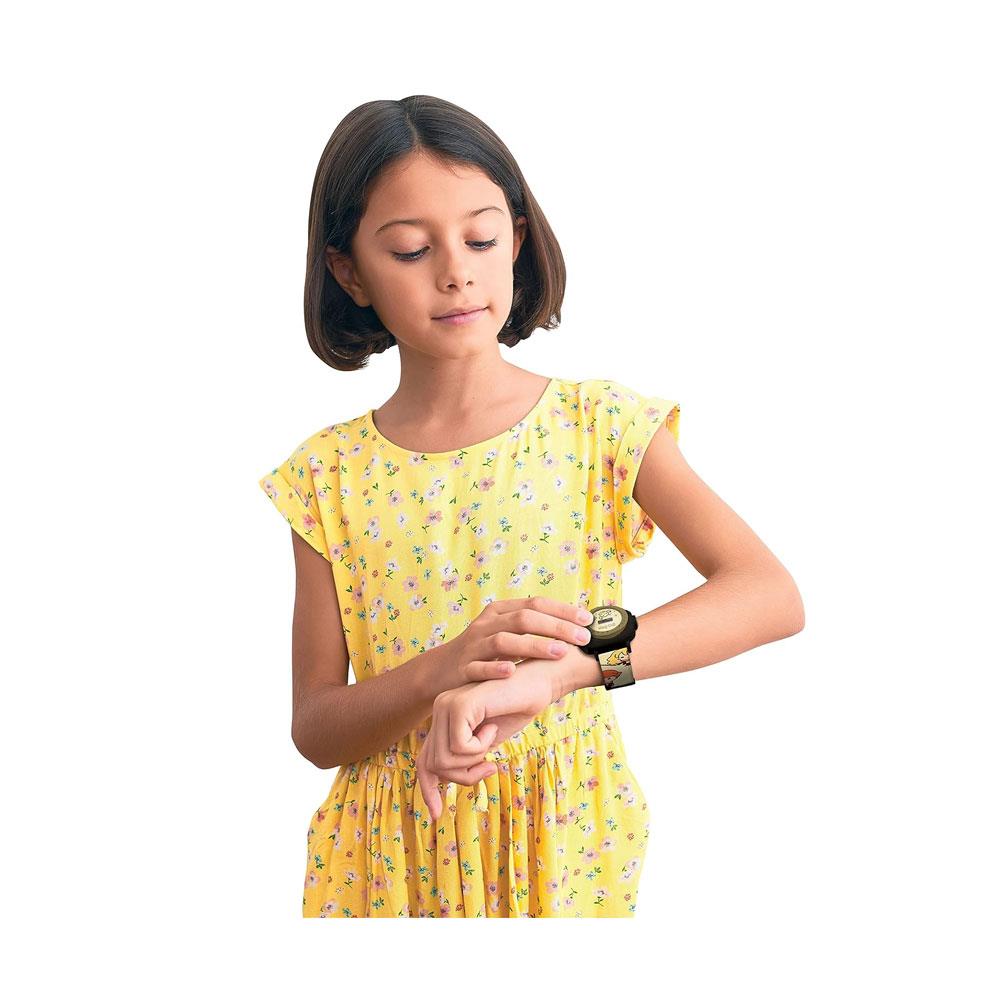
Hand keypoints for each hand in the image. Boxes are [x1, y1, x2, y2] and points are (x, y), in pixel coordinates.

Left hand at [416, 657, 557, 821]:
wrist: (538, 684)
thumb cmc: (516, 710)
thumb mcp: (485, 741)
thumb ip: (465, 757)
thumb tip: (443, 781)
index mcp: (444, 718)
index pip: (424, 761)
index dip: (428, 789)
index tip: (437, 814)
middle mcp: (439, 709)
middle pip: (434, 765)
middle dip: (463, 776)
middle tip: (489, 768)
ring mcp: (446, 705)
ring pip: (445, 760)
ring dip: (474, 761)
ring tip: (492, 741)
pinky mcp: (458, 706)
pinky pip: (460, 747)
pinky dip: (481, 746)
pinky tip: (491, 727)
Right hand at [434, 596, 594, 691]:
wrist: (441, 671)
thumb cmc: (483, 652)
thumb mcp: (504, 632)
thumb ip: (532, 628)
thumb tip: (575, 628)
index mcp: (499, 611)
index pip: (535, 603)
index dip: (562, 610)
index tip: (588, 621)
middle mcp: (487, 624)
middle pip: (524, 618)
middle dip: (556, 627)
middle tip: (582, 638)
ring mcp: (474, 645)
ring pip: (504, 641)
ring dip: (534, 645)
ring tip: (559, 652)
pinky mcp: (463, 668)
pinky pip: (479, 667)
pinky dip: (495, 668)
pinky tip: (512, 671)